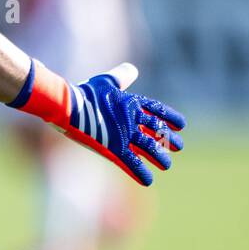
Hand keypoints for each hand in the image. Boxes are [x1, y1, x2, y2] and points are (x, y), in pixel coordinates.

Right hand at [14, 60, 185, 186]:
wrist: (67, 105)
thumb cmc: (83, 93)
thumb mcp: (105, 81)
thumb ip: (120, 76)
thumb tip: (132, 69)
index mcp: (131, 103)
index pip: (157, 110)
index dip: (170, 117)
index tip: (181, 125)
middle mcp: (132, 119)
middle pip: (158, 130)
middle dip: (169, 139)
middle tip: (177, 147)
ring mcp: (124, 135)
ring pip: (150, 149)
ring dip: (160, 157)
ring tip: (166, 165)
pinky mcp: (114, 149)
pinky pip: (132, 164)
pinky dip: (141, 173)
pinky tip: (148, 180)